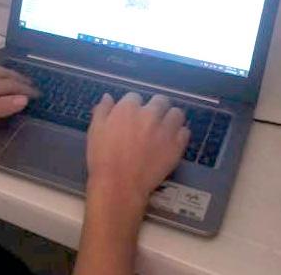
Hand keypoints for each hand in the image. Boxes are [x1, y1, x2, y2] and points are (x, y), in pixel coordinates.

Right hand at [86, 92, 189, 206]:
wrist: (119, 184)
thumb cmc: (102, 157)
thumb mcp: (95, 130)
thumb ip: (103, 110)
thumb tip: (108, 97)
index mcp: (128, 108)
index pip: (135, 96)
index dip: (132, 105)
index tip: (131, 115)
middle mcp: (150, 114)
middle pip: (160, 100)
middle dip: (155, 106)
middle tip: (150, 119)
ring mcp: (166, 129)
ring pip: (176, 113)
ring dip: (170, 117)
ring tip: (164, 127)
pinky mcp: (177, 145)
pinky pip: (185, 132)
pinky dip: (179, 134)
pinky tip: (170, 140)